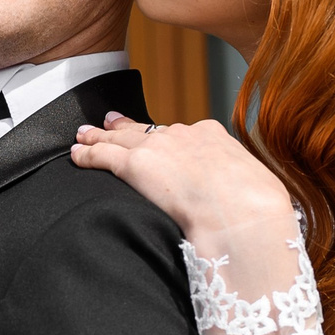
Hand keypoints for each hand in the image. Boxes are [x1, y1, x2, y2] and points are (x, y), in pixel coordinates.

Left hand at [71, 112, 295, 245]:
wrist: (243, 213)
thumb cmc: (257, 208)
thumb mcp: (258, 187)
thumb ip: (245, 186)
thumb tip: (254, 200)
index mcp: (213, 137)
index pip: (183, 135)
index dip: (166, 138)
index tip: (158, 138)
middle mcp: (183, 135)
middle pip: (147, 130)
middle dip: (126, 127)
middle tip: (109, 121)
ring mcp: (158, 147)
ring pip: (119, 138)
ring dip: (98, 137)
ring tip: (83, 135)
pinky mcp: (136, 165)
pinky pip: (103, 156)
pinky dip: (87, 154)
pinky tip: (76, 154)